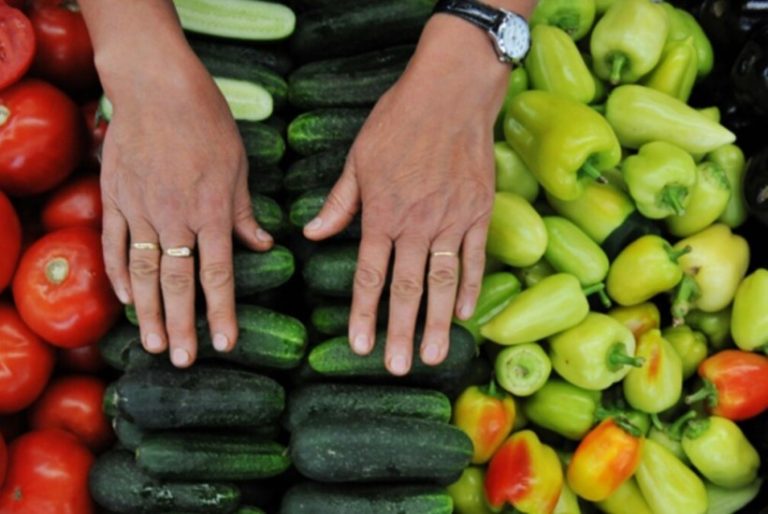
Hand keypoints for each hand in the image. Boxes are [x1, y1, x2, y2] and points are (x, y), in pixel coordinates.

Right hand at [97, 37, 271, 366]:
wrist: (156, 85)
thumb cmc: (206, 121)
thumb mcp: (237, 167)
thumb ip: (244, 213)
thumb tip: (264, 245)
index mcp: (211, 212)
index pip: (219, 274)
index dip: (222, 313)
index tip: (226, 344)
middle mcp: (175, 218)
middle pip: (178, 283)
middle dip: (182, 326)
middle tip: (182, 360)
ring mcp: (141, 210)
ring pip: (144, 272)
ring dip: (148, 312)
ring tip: (151, 345)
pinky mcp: (115, 198)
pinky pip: (115, 245)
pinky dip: (119, 274)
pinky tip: (125, 299)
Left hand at [304, 17, 509, 374]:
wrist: (451, 91)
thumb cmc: (399, 120)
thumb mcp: (358, 158)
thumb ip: (339, 202)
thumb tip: (312, 234)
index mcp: (381, 213)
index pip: (369, 275)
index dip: (363, 314)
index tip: (359, 346)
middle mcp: (416, 224)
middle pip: (408, 289)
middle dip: (402, 332)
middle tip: (400, 367)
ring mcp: (451, 220)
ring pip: (443, 281)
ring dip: (439, 322)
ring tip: (436, 356)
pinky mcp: (478, 211)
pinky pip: (474, 257)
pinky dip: (471, 286)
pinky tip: (467, 313)